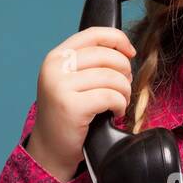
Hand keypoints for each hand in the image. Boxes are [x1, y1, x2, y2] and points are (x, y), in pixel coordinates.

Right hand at [25, 27, 136, 182]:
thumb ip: (90, 62)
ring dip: (124, 92)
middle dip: (125, 72)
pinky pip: (110, 97)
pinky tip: (115, 113)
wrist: (51, 148)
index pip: (94, 34)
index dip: (118, 40)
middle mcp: (55, 67)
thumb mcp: (72, 80)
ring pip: (112, 77)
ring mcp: (60, 86)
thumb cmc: (68, 113)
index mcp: (56, 56)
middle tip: (124, 89)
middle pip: (107, 56)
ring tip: (119, 103)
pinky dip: (119, 105)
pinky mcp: (71, 106)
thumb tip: (125, 50)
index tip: (130, 53)